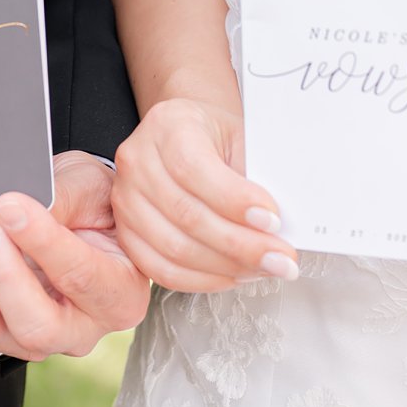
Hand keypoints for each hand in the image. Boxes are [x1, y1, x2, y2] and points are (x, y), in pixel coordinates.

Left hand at [0, 152, 149, 358]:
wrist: (72, 213)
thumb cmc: (90, 203)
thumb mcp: (91, 188)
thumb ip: (62, 200)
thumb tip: (16, 209)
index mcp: (118, 296)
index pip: (81, 277)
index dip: (43, 242)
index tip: (12, 206)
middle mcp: (78, 330)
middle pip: (35, 326)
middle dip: (0, 274)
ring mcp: (31, 339)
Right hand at [112, 97, 299, 292]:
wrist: (186, 134)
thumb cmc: (214, 135)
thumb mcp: (239, 137)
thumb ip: (254, 176)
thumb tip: (281, 226)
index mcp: (168, 126)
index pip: (195, 169)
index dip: (235, 201)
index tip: (273, 220)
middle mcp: (138, 162)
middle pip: (187, 215)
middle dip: (242, 245)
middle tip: (281, 259)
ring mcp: (126, 200)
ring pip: (175, 249)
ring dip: (227, 267)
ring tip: (264, 269)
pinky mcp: (126, 233)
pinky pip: (162, 270)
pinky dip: (203, 280)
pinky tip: (234, 275)